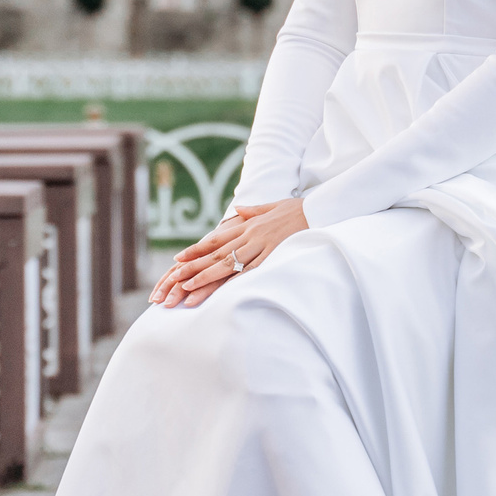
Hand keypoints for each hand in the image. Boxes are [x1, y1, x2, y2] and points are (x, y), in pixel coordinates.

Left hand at [152, 198, 308, 307]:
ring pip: (229, 263)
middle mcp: (250, 235)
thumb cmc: (298, 209)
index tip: (178, 258)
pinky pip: (253, 270)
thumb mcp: (272, 205)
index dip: (195, 249)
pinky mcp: (275, 255)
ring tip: (189, 287)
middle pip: (217, 254)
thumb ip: (252, 210)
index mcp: (247, 225)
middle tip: (175, 277)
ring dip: (208, 276)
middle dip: (194, 266)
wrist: (320, 208)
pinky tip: (222, 290)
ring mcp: (262, 246)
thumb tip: (237, 209)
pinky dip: (236, 280)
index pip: (215, 239)